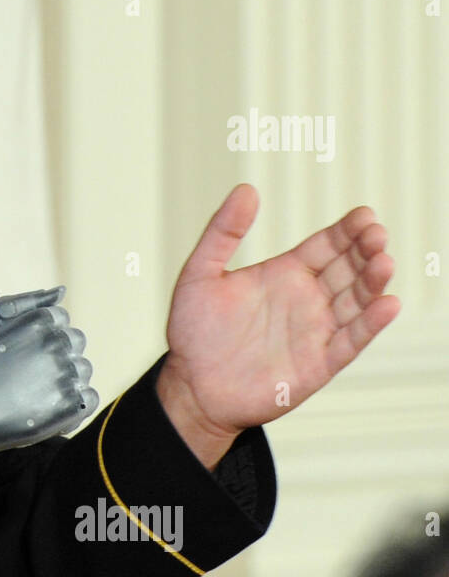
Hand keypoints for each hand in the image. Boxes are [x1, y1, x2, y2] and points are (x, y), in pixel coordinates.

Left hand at [159, 184, 399, 450]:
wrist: (191, 387)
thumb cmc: (194, 332)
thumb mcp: (200, 274)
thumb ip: (222, 232)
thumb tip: (246, 189)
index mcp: (285, 273)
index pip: (327, 245)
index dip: (347, 231)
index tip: (364, 216)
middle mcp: (307, 299)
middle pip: (349, 268)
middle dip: (365, 250)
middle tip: (376, 235)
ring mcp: (315, 331)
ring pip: (356, 301)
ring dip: (373, 282)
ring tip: (383, 262)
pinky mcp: (318, 364)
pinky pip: (350, 341)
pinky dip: (370, 325)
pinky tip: (386, 305)